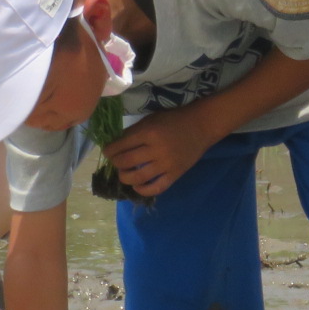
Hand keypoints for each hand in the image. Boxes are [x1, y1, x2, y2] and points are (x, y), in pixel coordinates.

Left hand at [102, 108, 216, 197]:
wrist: (201, 125)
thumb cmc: (174, 119)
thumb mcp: (151, 119)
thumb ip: (134, 131)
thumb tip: (116, 144)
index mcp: (149, 133)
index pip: (121, 145)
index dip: (109, 150)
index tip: (107, 151)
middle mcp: (156, 149)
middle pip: (127, 162)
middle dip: (116, 163)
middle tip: (115, 161)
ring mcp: (166, 164)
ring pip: (138, 177)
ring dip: (125, 177)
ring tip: (124, 174)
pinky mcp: (175, 174)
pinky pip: (157, 187)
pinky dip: (143, 190)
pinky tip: (137, 186)